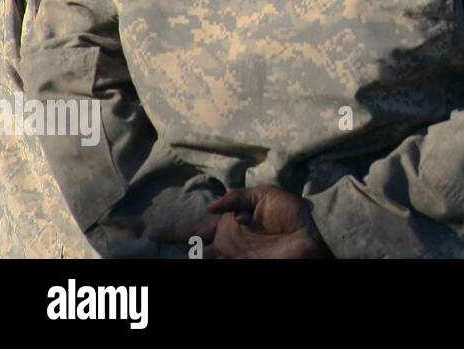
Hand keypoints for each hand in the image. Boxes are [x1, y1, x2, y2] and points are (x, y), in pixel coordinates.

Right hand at [151, 185, 332, 258]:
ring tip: (168, 264)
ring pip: (203, 264)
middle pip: (193, 253)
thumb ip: (236, 197)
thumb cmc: (291, 213)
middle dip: (173, 256)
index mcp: (229, 224)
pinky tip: (189, 263)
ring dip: (187, 263)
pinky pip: (219, 269)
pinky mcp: (244, 268)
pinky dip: (207, 266)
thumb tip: (209, 209)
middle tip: (150, 258)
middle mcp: (227, 245)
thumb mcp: (264, 195)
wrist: (312, 234)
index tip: (151, 234)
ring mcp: (235, 259)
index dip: (173, 233)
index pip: (194, 230)